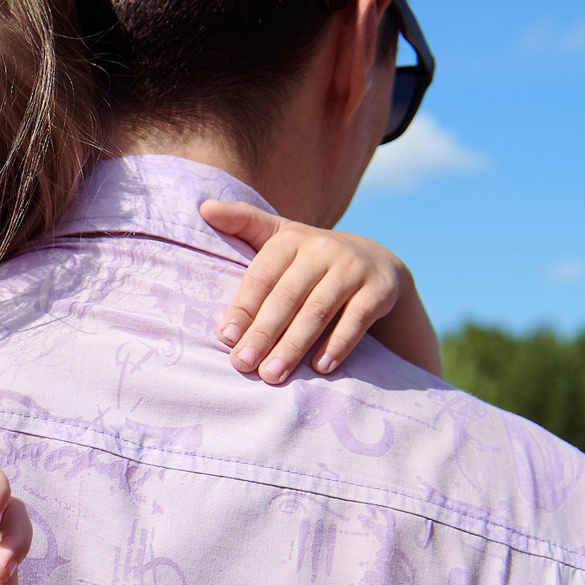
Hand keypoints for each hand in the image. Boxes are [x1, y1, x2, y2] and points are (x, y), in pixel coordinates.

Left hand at [200, 199, 408, 383]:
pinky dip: (338, 345)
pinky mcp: (379, 289)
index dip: (243, 308)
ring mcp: (353, 268)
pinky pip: (356, 320)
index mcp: (291, 238)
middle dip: (263, 333)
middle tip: (243, 365)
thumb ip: (244, 224)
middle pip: (287, 297)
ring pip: (318, 311)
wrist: (376, 262)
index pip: (261, 276)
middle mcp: (323, 248)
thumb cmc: (311, 259)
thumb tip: (204, 208)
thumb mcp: (280, 237)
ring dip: (293, 346)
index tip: (226, 338)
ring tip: (272, 375)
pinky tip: (320, 368)